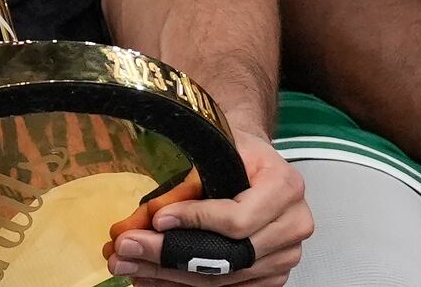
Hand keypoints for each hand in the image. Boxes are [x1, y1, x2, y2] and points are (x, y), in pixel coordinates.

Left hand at [109, 130, 311, 284]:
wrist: (255, 162)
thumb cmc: (237, 151)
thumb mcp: (217, 147)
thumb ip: (190, 180)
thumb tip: (150, 216)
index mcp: (284, 187)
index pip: (237, 218)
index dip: (196, 221)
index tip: (157, 220)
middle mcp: (292, 225)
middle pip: (228, 255)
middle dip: (170, 255)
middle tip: (128, 249)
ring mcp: (285, 256)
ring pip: (224, 279)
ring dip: (170, 275)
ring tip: (130, 264)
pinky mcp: (271, 276)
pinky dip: (185, 285)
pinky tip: (153, 277)